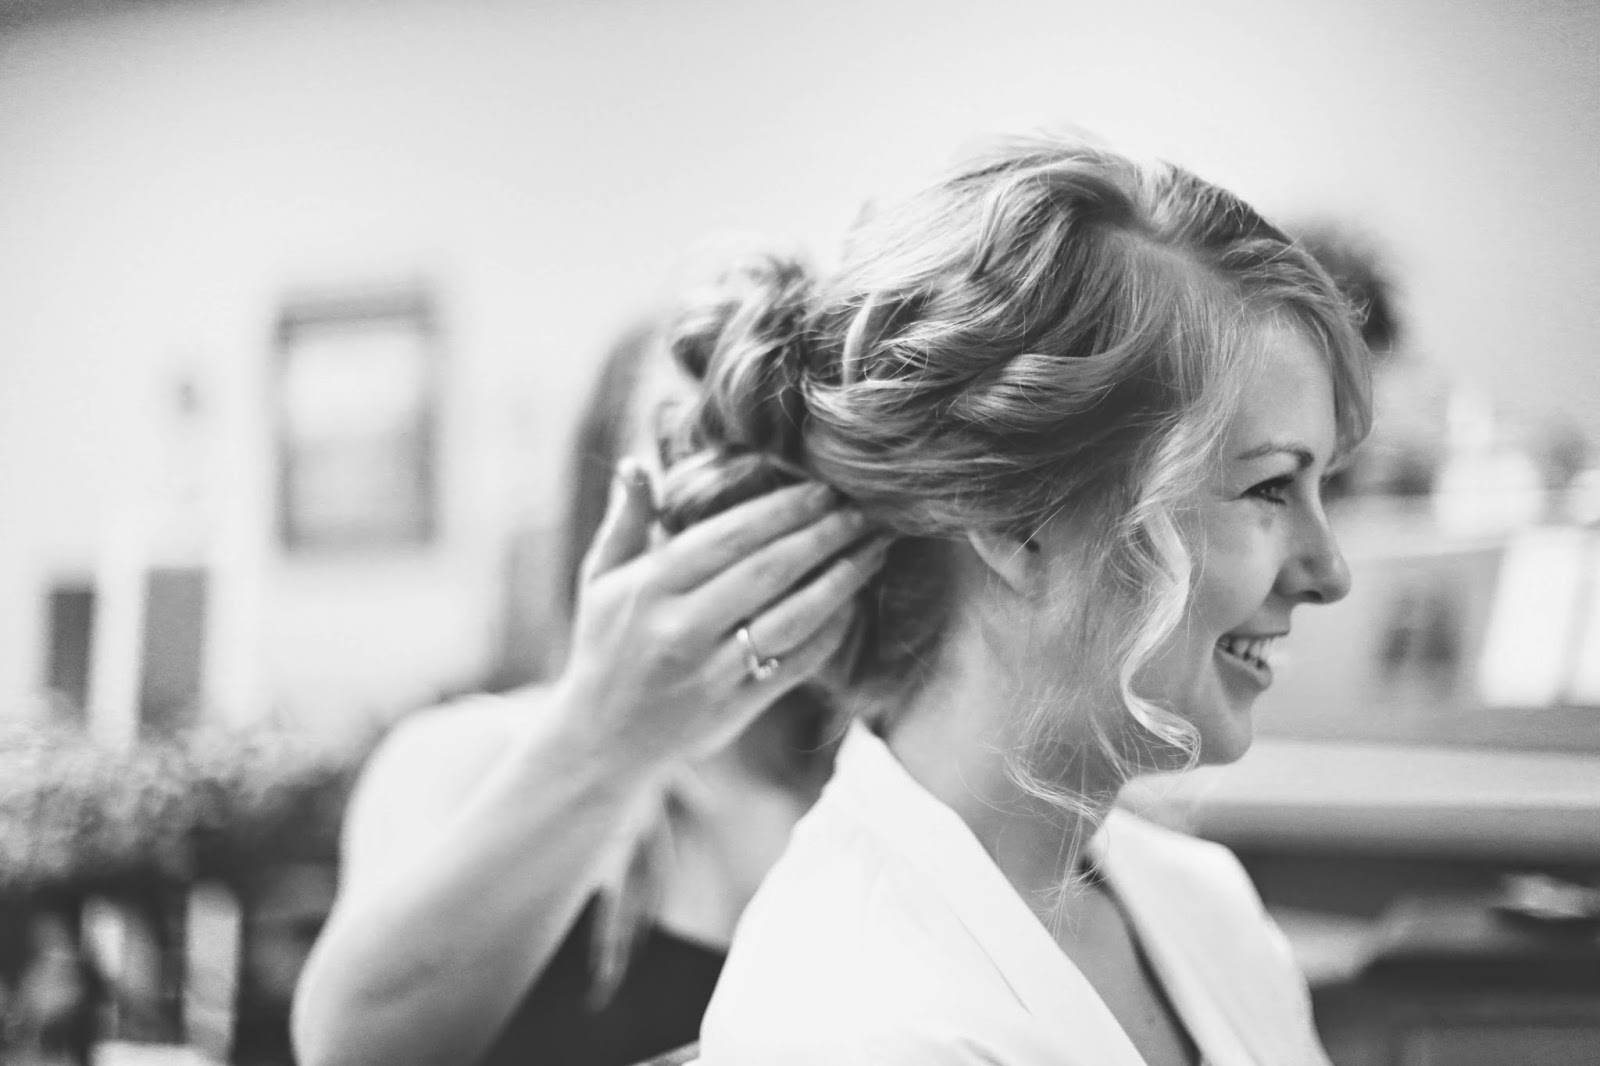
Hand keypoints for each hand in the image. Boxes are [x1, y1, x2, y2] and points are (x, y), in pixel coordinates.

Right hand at [555, 460, 885, 769]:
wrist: (601, 740)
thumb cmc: (604, 646)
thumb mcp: (599, 579)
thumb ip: (625, 520)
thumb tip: (637, 464)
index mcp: (650, 587)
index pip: (729, 537)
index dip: (783, 509)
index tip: (824, 488)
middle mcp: (682, 628)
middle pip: (769, 570)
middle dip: (824, 535)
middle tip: (865, 511)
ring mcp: (712, 671)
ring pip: (791, 618)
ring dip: (841, 580)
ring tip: (874, 551)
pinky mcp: (736, 708)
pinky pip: (796, 664)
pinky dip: (830, 633)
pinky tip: (854, 605)